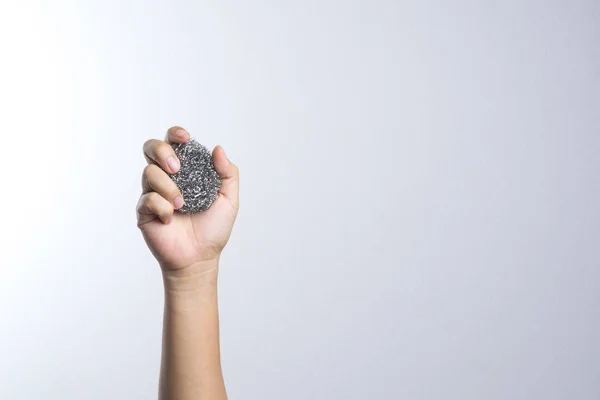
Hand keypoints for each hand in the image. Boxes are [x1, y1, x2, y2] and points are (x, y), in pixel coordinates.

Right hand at [136, 126, 238, 270]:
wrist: (200, 257)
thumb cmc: (213, 229)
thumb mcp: (229, 200)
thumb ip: (227, 174)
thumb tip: (217, 149)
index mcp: (186, 171)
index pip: (174, 143)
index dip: (175, 134)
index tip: (185, 138)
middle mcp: (166, 178)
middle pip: (150, 147)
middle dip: (162, 152)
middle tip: (176, 169)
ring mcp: (153, 193)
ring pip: (148, 173)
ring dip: (168, 187)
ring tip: (182, 204)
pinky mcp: (144, 211)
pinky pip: (147, 199)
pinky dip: (162, 207)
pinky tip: (171, 219)